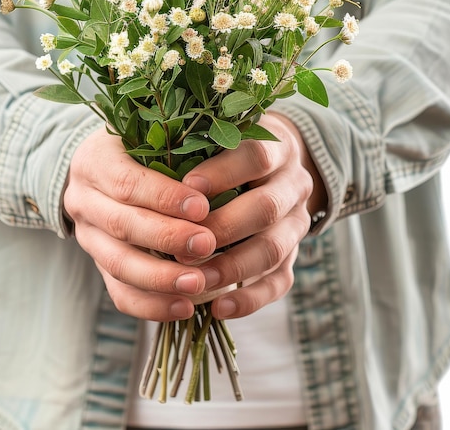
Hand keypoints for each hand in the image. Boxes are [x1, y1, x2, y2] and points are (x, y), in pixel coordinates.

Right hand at [64, 127, 218, 320]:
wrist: (99, 171)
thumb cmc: (138, 149)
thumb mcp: (149, 139)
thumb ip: (175, 152)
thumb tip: (220, 173)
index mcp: (95, 161)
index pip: (126, 182)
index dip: (164, 197)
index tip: (202, 207)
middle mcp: (84, 200)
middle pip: (121, 225)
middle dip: (166, 238)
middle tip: (206, 244)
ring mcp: (87, 237)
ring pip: (117, 264)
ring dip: (160, 279)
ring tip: (198, 284)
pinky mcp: (99, 265)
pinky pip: (118, 293)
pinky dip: (151, 306)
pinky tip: (184, 307)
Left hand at [181, 111, 325, 319]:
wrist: (273, 169)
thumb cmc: (229, 153)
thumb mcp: (219, 140)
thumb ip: (196, 151)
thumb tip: (152, 175)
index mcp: (277, 149)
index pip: (256, 156)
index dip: (223, 173)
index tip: (187, 185)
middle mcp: (294, 185)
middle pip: (267, 208)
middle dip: (223, 228)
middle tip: (184, 245)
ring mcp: (297, 222)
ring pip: (274, 249)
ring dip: (232, 268)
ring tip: (196, 280)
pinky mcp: (294, 255)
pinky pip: (280, 282)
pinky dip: (250, 299)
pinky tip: (219, 308)